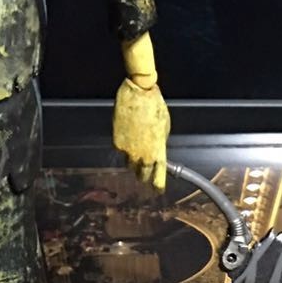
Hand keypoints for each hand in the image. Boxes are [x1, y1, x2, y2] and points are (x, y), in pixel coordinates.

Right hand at [113, 77, 169, 191]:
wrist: (138, 92)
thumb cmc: (155, 107)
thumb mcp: (164, 127)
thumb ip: (160, 143)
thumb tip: (156, 151)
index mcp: (158, 152)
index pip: (158, 178)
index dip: (157, 186)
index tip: (157, 190)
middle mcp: (143, 155)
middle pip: (142, 175)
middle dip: (144, 176)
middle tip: (145, 174)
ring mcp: (128, 150)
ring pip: (129, 164)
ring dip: (133, 161)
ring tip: (135, 152)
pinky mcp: (117, 142)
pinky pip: (121, 151)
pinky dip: (124, 147)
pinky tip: (127, 136)